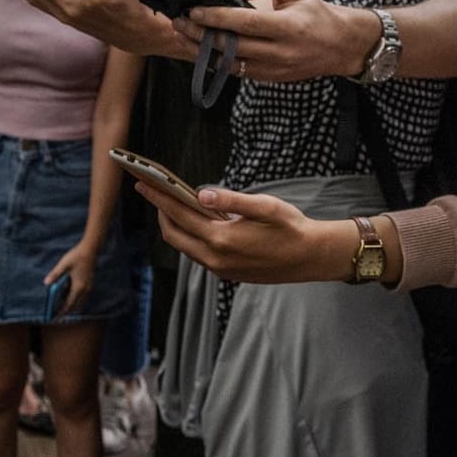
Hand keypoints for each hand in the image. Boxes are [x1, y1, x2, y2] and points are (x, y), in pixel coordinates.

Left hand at [43, 243, 97, 316]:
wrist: (91, 249)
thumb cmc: (76, 256)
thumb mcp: (63, 265)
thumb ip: (55, 274)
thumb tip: (45, 283)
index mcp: (78, 287)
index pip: (69, 304)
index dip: (61, 311)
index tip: (55, 317)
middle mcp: (85, 289)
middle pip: (75, 305)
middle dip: (66, 311)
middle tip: (56, 314)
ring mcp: (88, 287)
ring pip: (79, 301)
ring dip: (70, 305)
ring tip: (60, 306)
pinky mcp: (88, 283)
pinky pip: (81, 296)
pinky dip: (74, 299)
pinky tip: (66, 295)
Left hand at [136, 182, 350, 284]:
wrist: (312, 257)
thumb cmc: (291, 227)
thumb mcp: (265, 206)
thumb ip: (231, 200)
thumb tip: (201, 194)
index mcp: (223, 239)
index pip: (180, 215)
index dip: (160, 197)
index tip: (144, 183)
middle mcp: (216, 258)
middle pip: (174, 234)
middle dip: (160, 211)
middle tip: (151, 190)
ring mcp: (220, 269)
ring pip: (184, 246)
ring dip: (174, 224)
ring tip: (168, 203)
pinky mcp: (227, 274)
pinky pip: (198, 254)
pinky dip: (190, 236)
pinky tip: (194, 221)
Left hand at [173, 0, 375, 81]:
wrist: (339, 45)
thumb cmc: (314, 11)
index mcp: (290, 27)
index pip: (246, 23)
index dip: (217, 18)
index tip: (194, 12)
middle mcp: (282, 52)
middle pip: (233, 46)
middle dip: (202, 35)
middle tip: (179, 22)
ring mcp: (275, 70)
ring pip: (231, 64)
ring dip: (204, 50)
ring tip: (183, 35)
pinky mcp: (270, 79)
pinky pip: (237, 71)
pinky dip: (217, 61)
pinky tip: (201, 48)